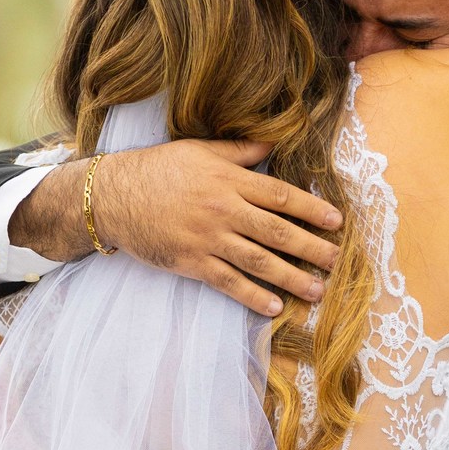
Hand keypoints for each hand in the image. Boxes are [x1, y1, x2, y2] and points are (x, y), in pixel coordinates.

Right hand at [15, 141, 342, 317]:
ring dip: (292, 277)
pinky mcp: (192, 262)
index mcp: (228, 179)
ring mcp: (208, 238)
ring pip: (259, 261)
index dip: (311, 210)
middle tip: (336, 261)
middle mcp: (223, 209)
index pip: (280, 196)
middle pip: (277, 232)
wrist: (113, 195)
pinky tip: (275, 306)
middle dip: (311, 248)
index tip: (336, 222)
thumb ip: (238, 151)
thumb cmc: (158, 169)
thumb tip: (273, 143)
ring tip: (317, 291)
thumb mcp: (199, 150)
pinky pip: (229, 282)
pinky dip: (253, 296)